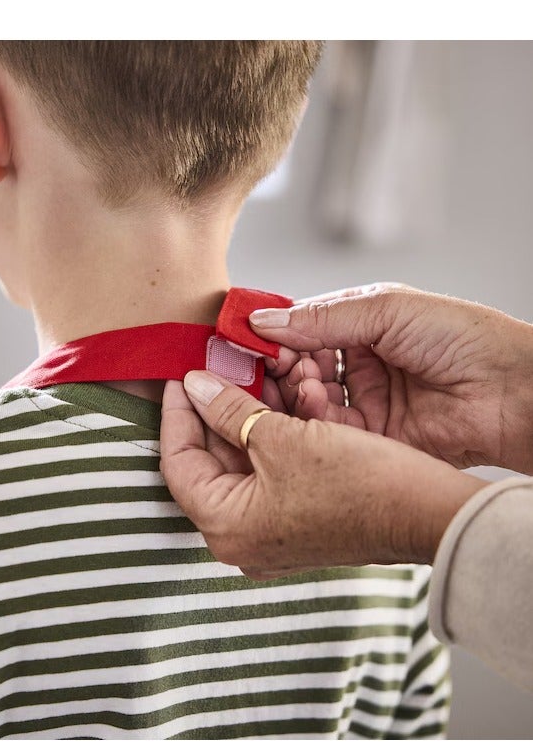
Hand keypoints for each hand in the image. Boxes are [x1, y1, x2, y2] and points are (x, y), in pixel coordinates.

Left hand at [160, 371, 486, 577]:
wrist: (428, 513)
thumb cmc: (357, 483)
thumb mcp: (283, 437)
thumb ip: (229, 410)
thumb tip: (195, 386)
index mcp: (226, 527)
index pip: (178, 462)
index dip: (177, 412)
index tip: (182, 374)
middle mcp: (242, 538)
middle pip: (210, 461)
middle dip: (214, 408)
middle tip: (215, 366)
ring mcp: (271, 532)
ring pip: (241, 462)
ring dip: (245, 415)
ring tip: (249, 372)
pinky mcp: (297, 519)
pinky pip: (268, 470)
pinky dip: (269, 434)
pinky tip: (277, 397)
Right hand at [250, 284, 532, 474]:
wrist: (513, 393)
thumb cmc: (465, 338)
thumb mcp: (387, 309)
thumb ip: (323, 317)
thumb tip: (262, 321)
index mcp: (362, 325)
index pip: (301, 330)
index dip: (273, 336)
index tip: (245, 340)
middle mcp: (359, 365)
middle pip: (298, 370)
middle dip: (278, 369)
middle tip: (262, 370)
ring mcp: (366, 404)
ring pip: (309, 404)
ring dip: (296, 396)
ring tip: (299, 386)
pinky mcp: (374, 441)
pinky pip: (331, 434)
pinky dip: (317, 423)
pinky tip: (316, 408)